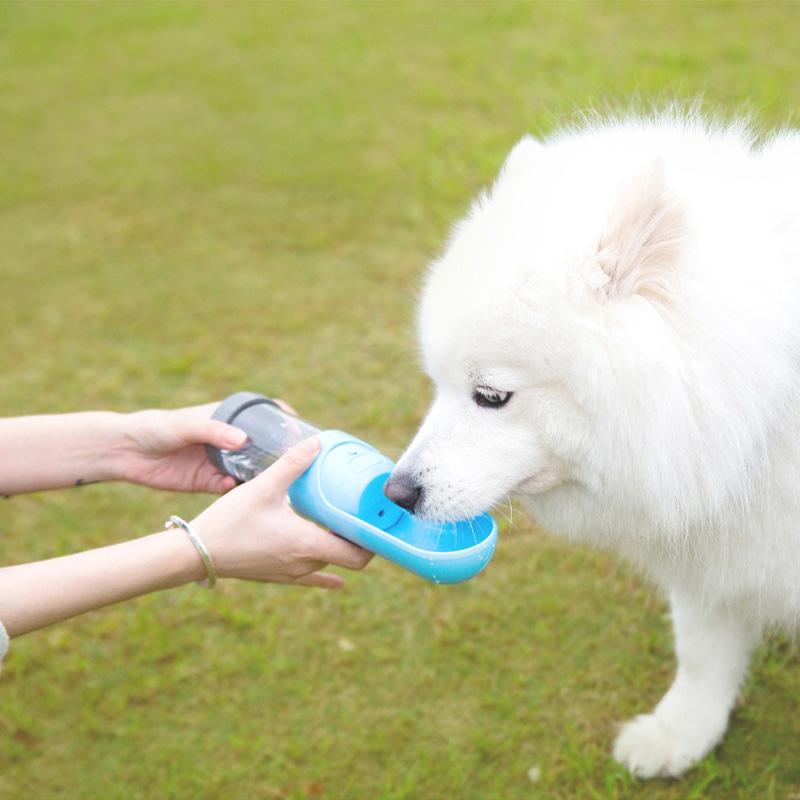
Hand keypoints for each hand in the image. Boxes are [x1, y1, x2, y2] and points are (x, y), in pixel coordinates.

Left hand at [113, 400, 292, 493]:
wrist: (125, 452)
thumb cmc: (154, 427)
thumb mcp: (184, 425)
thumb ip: (212, 431)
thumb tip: (243, 441)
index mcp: (226, 419)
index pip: (263, 415)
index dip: (284, 419)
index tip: (303, 429)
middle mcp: (228, 440)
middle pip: (262, 446)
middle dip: (279, 454)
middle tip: (297, 462)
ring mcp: (220, 461)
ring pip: (250, 470)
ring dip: (262, 476)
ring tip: (276, 482)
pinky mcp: (208, 482)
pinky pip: (230, 488)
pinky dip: (237, 490)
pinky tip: (237, 490)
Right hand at [190, 437, 372, 587]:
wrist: (196, 553)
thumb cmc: (230, 521)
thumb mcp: (264, 487)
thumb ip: (293, 464)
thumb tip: (317, 442)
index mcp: (308, 544)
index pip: (358, 554)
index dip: (373, 541)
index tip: (379, 523)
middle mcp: (305, 564)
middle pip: (347, 559)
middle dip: (360, 541)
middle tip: (364, 518)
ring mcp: (292, 574)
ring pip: (328, 565)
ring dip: (340, 549)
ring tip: (346, 528)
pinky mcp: (278, 576)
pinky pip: (311, 578)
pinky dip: (326, 575)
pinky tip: (336, 581)